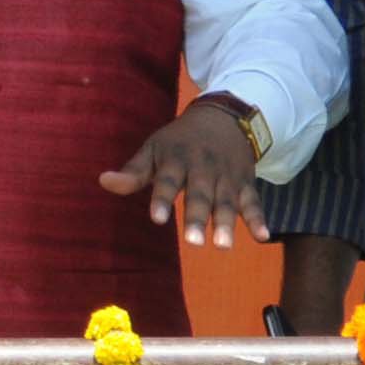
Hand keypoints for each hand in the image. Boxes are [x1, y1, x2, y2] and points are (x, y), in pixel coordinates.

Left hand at [100, 103, 266, 248]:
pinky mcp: (246, 183)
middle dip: (197, 217)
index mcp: (177, 159)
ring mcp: (227, 176)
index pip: (168, 181)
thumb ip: (133, 171)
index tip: (157, 219)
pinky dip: (259, 218)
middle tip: (192, 242)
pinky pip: (254, 201)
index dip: (162, 199)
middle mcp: (203, 168)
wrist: (225, 118)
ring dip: (226, 223)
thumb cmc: (180, 141)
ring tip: (221, 245)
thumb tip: (103, 182)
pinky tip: (262, 237)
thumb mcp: (154, 149)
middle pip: (200, 194)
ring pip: (227, 201)